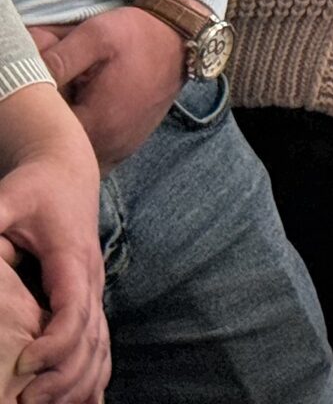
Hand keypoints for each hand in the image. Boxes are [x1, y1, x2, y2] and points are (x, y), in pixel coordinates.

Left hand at [0, 82, 105, 403]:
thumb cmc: (35, 187)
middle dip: (64, 376)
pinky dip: (95, 376)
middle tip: (26, 402)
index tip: (23, 364)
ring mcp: (94, 291)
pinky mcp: (89, 299)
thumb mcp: (6, 199)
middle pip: (92, 338)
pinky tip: (84, 402)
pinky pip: (102, 344)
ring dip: (80, 382)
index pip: (74, 310)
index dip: (55, 343)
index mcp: (72, 259)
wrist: (69, 173)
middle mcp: (91, 280)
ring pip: (101, 346)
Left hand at [33, 7, 184, 171]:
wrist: (183, 37)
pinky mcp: (129, 145)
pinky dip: (87, 139)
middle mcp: (111, 144)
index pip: (46, 132)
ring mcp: (122, 148)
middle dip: (55, 125)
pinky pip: (96, 153)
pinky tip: (90, 113)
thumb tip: (26, 78)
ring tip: (79, 103)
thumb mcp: (95, 36)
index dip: (41, 112)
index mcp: (97, 122)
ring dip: (72, 135)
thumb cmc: (139, 35)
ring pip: (79, 154)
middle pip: (62, 147)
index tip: (51, 89)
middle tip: (63, 93)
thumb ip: (58, 59)